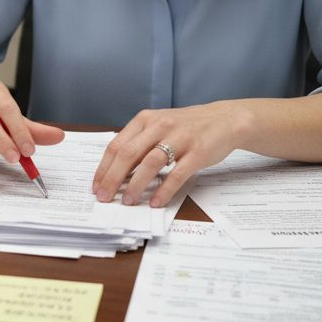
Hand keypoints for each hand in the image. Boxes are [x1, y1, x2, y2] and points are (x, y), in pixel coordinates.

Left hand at [91, 103, 246, 207]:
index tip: (96, 186)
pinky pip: (177, 174)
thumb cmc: (187, 126)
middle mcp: (160, 125)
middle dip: (113, 179)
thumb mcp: (158, 125)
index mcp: (145, 119)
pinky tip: (155, 202)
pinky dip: (164, 190)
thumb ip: (139, 143)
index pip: (116, 145)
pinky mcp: (198, 152)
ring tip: (127, 201)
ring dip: (135, 185)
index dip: (104, 168)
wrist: (224, 120)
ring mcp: (180, 138)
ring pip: (150, 163)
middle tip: (104, 197)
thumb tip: (117, 172)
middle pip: (128, 154)